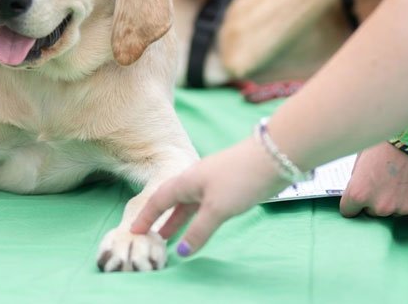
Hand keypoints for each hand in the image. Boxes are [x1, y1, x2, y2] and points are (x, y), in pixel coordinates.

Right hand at [130, 138, 283, 256]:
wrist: (273, 157)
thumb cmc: (240, 179)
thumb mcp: (217, 208)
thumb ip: (198, 230)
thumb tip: (182, 250)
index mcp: (186, 180)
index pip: (158, 200)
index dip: (145, 216)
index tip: (133, 230)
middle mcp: (195, 179)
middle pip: (171, 201)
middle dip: (160, 219)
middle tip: (150, 237)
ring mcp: (212, 182)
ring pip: (189, 204)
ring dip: (179, 220)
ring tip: (170, 236)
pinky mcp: (228, 186)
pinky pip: (204, 205)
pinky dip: (197, 217)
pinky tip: (201, 225)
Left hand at [339, 142, 407, 217]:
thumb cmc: (388, 141)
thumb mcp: (362, 157)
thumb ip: (358, 179)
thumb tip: (358, 189)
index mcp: (359, 193)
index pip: (349, 211)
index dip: (354, 202)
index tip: (361, 194)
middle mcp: (380, 206)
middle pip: (373, 212)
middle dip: (376, 200)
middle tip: (386, 180)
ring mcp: (403, 209)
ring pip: (395, 210)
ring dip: (397, 200)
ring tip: (404, 177)